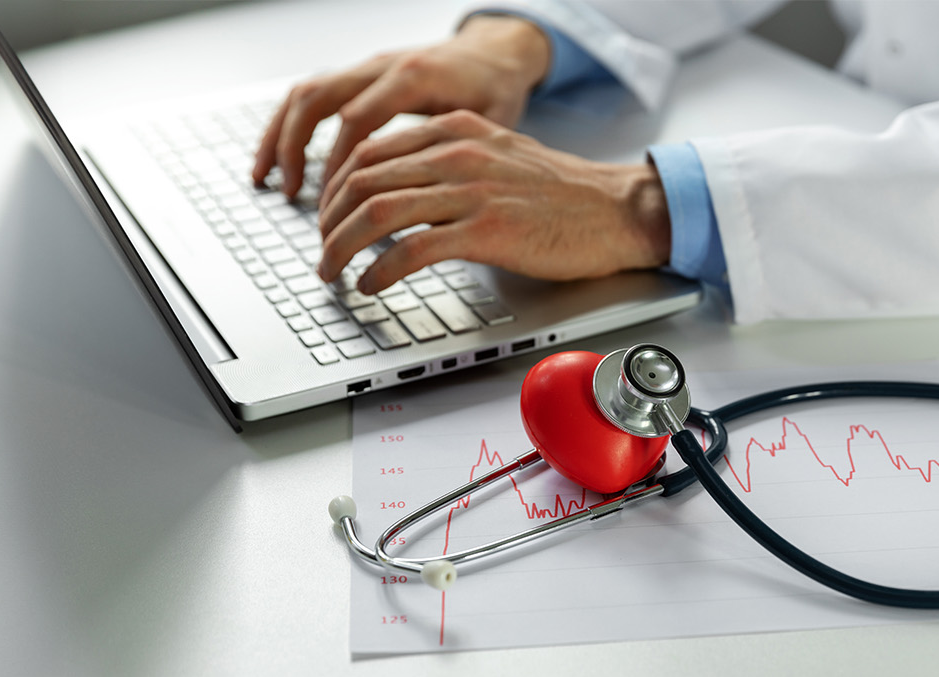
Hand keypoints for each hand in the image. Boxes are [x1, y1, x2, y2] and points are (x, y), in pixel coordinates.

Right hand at [250, 14, 550, 199]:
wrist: (495, 53)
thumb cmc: (495, 89)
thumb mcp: (488, 121)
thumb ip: (453, 153)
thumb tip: (427, 205)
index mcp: (413, 76)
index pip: (357, 119)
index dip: (337, 163)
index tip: (330, 202)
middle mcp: (382, 66)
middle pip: (318, 99)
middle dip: (295, 148)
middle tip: (290, 195)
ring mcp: (366, 69)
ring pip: (306, 93)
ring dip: (280, 136)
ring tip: (267, 180)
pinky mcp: (359, 77)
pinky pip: (311, 95)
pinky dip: (288, 127)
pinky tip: (279, 161)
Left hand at [314, 110, 672, 294]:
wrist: (616, 210)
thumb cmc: (562, 193)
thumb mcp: (497, 154)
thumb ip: (450, 160)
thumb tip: (400, 185)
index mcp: (456, 130)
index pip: (369, 151)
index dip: (335, 189)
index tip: (327, 218)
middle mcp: (458, 152)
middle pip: (363, 180)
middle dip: (328, 221)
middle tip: (322, 251)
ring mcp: (472, 191)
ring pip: (377, 212)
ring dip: (342, 247)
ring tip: (332, 272)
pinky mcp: (487, 230)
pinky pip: (412, 249)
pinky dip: (380, 270)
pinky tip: (371, 284)